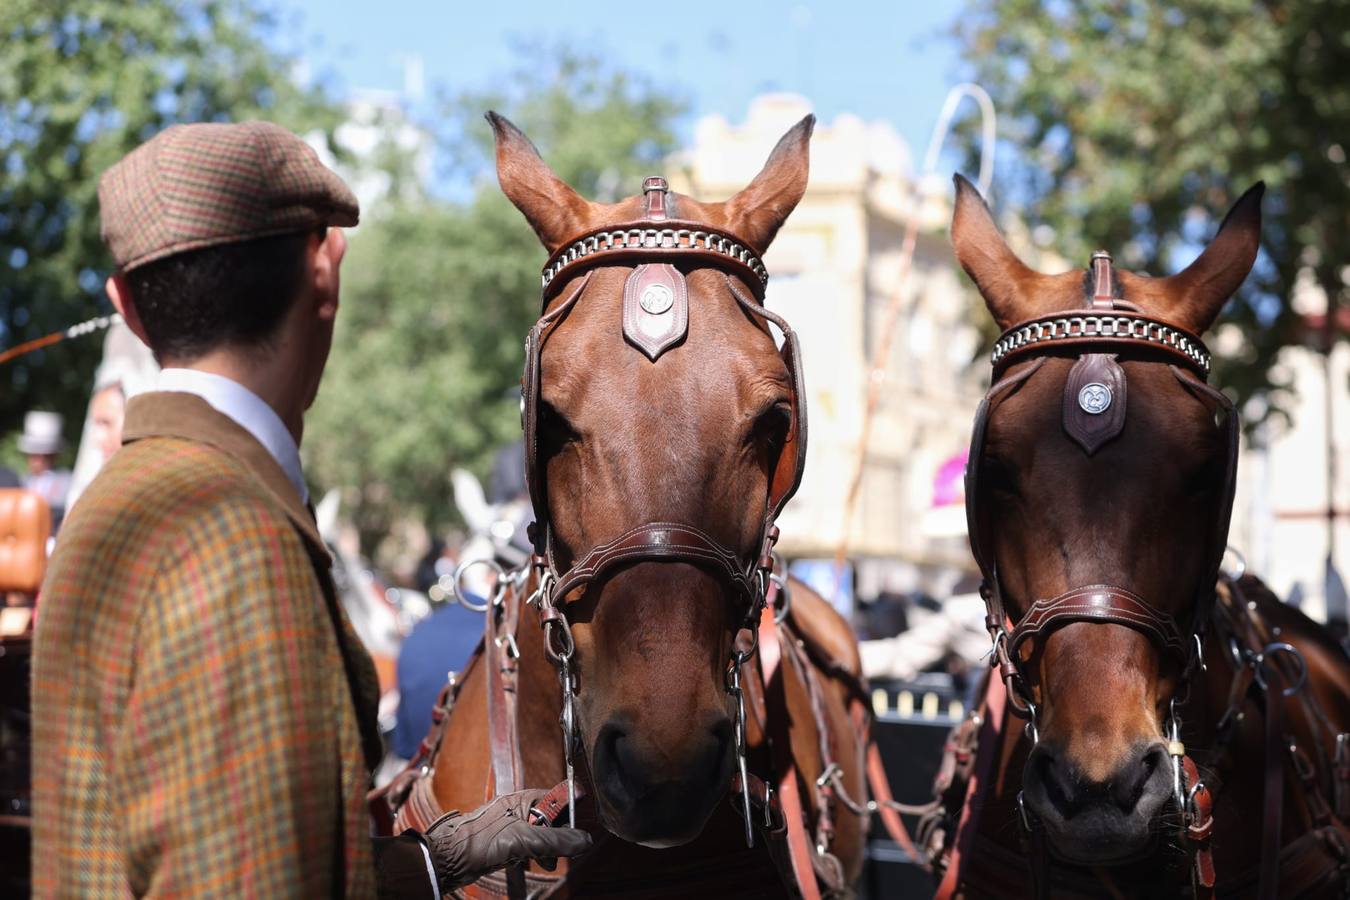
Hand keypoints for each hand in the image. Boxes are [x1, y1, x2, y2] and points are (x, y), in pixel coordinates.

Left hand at [423, 789, 591, 890]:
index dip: (568, 814)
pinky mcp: (503, 842)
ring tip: (540, 861)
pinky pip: (526, 847)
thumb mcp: (523, 840)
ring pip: (539, 836)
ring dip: (542, 851)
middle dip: (556, 838)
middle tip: (556, 852)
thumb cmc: (479, 841)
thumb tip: (584, 841)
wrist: (449, 859)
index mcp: (524, 798)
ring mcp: (510, 825)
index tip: (576, 832)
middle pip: (551, 820)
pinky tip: (521, 863)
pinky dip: (528, 856)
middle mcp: (518, 808)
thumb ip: (555, 841)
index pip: (558, 798)